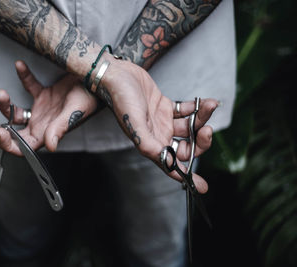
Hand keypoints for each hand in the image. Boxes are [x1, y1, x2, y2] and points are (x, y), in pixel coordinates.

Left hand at [0, 60, 98, 153]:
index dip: (8, 145)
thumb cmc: (91, 98)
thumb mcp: (74, 113)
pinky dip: (23, 77)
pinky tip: (19, 66)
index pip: (23, 147)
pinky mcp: (45, 94)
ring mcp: (42, 109)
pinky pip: (29, 86)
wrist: (99, 79)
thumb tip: (50, 146)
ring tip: (2, 93)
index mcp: (47, 133)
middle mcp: (41, 124)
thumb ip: (60, 128)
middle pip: (14, 133)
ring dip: (5, 105)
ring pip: (16, 112)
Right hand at [100, 59, 218, 192]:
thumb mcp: (135, 124)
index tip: (202, 187)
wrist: (116, 75)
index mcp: (150, 144)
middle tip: (207, 130)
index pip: (171, 165)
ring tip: (209, 105)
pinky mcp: (164, 106)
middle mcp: (158, 135)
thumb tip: (166, 161)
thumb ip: (149, 143)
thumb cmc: (121, 99)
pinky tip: (204, 101)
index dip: (187, 177)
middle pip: (186, 147)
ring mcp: (162, 121)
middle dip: (201, 141)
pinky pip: (186, 110)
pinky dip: (197, 107)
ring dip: (202, 118)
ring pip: (189, 127)